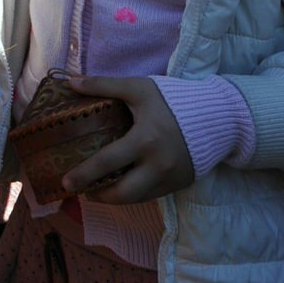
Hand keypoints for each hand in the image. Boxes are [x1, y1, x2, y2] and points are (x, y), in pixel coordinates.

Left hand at [59, 75, 193, 204]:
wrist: (218, 116)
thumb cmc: (174, 100)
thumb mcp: (138, 88)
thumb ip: (103, 85)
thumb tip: (70, 83)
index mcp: (145, 140)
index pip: (107, 163)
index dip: (84, 174)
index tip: (65, 182)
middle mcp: (158, 166)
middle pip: (122, 193)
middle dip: (98, 196)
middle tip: (81, 191)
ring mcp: (170, 179)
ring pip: (136, 199)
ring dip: (114, 198)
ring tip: (97, 190)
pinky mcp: (179, 185)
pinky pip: (151, 196)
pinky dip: (133, 194)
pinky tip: (121, 186)